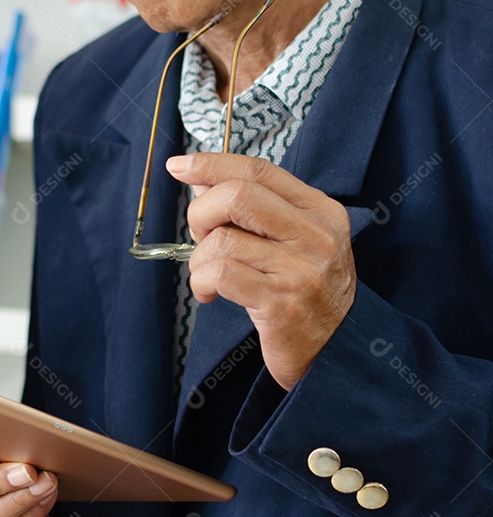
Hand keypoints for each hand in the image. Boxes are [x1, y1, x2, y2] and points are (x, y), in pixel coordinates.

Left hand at [167, 153, 356, 389]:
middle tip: (202, 238)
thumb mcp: (292, 242)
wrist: (337, 352)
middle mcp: (316, 236)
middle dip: (201, 214)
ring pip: (221, 240)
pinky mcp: (281, 304)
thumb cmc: (305, 293)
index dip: (212, 164)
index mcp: (320, 211)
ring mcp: (301, 270)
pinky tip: (211, 294)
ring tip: (209, 276)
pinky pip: (219, 274)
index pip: (259, 171)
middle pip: (237, 196)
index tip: (179, 166)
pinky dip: (201, 282)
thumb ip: (253, 210)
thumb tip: (201, 180)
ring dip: (198, 260)